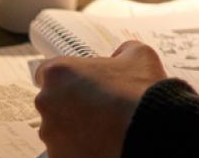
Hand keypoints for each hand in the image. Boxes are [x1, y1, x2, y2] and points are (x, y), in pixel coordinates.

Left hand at [34, 41, 168, 157]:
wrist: (151, 132)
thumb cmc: (141, 92)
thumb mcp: (139, 55)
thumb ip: (122, 51)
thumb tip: (120, 56)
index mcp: (59, 72)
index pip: (48, 73)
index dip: (67, 79)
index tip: (81, 86)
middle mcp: (47, 102)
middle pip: (52, 103)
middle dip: (71, 106)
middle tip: (98, 110)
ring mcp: (51, 134)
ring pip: (58, 130)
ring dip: (74, 130)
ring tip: (103, 131)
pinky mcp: (59, 157)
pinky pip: (67, 151)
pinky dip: (80, 150)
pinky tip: (102, 145)